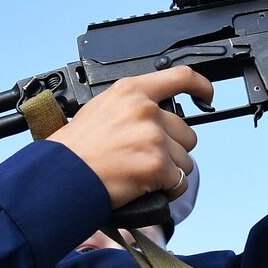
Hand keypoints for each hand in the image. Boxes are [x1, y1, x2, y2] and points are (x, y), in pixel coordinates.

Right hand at [47, 67, 208, 207]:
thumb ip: (131, 107)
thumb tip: (155, 115)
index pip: (180, 77)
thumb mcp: (100, 110)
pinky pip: (179, 181)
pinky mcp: (157, 165)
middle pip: (187, 133)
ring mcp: (153, 137)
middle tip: (143, 159)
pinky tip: (144, 188)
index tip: (206, 94)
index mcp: (131, 91)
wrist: (61, 176)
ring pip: (185, 160)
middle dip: (172, 150)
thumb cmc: (74, 150)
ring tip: (138, 174)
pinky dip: (167, 190)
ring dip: (168, 172)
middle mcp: (146, 110)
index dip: (200, 86)